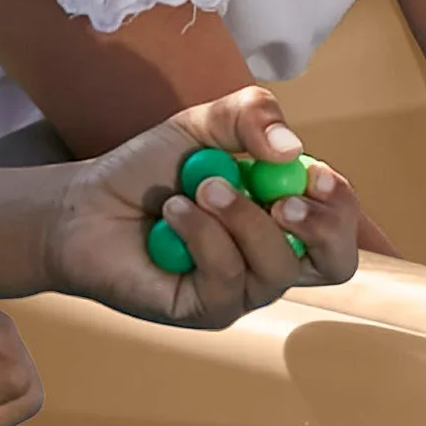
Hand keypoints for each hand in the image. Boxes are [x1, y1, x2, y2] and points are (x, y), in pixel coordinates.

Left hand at [34, 92, 365, 321]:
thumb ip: (250, 115)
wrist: (84, 206)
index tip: (314, 173)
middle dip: (322, 228)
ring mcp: (242, 289)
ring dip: (242, 218)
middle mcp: (272, 257)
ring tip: (201, 187)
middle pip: (337, 264)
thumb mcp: (202, 125)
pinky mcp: (206, 310)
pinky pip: (227, 278)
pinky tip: (173, 212)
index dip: (341, 202)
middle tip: (283, 198)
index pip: (341, 221)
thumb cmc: (146, 172)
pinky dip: (202, 234)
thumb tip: (293, 149)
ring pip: (276, 268)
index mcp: (284, 215)